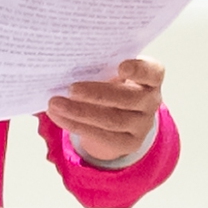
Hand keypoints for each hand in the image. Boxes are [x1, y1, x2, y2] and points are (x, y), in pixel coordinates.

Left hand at [46, 57, 163, 164]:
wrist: (120, 114)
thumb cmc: (113, 84)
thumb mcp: (113, 72)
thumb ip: (100, 67)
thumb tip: (65, 64)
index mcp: (151, 77)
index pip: (152, 72)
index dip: (139, 69)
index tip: (121, 66)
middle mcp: (151, 101)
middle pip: (128, 98)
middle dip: (98, 94)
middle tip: (72, 89)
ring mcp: (142, 125)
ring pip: (112, 120)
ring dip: (80, 112)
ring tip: (55, 104)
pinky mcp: (128, 143)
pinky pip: (102, 137)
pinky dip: (76, 126)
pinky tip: (59, 116)